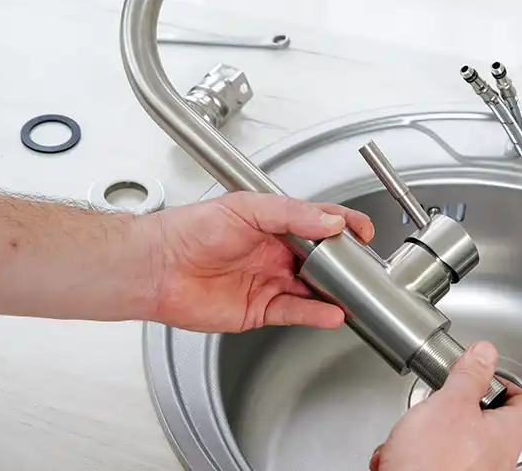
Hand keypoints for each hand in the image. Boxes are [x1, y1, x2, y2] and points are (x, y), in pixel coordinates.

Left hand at [145, 192, 373, 332]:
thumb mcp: (248, 208)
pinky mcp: (260, 310)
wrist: (158, 266)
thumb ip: (292, 214)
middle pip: (321, 260)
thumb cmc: (190, 229)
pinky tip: (331, 313)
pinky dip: (315, 314)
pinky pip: (295, 312)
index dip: (343, 226)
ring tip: (355, 295)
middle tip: (362, 267)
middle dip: (344, 263)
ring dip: (334, 292)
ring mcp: (268, 282)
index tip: (363, 231)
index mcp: (274, 224)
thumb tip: (329, 222)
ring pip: (312, 289)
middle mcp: (274, 253)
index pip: (319, 223)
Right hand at [370, 342, 521, 470]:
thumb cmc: (432, 464)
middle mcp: (496, 461)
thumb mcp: (450, 403)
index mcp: (505, 436)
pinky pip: (437, 462)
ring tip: (410, 434)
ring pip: (455, 442)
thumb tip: (485, 353)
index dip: (505, 384)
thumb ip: (470, 376)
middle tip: (438, 402)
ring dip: (427, 432)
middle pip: (485, 422)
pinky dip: (416, 455)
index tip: (483, 375)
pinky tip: (399, 455)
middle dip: (452, 408)